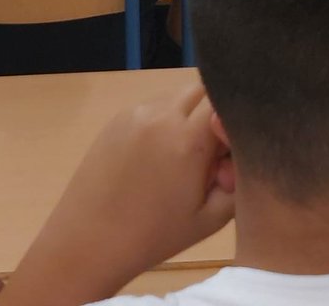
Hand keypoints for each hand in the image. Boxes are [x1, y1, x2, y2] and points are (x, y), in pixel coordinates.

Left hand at [0, 83, 234, 305]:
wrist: (90, 239)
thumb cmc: (154, 236)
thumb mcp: (210, 218)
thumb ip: (238, 179)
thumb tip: (238, 150)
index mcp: (188, 140)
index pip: (225, 103)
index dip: (234, 121)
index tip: (230, 148)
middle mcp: (162, 115)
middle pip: (202, 90)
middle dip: (212, 112)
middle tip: (208, 152)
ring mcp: (136, 112)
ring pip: (176, 96)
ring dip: (187, 114)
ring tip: (178, 158)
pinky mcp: (118, 117)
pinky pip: (153, 106)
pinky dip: (163, 121)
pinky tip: (154, 158)